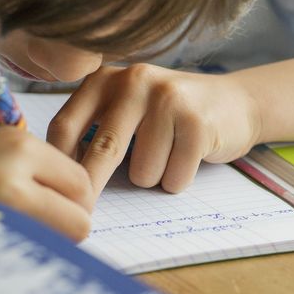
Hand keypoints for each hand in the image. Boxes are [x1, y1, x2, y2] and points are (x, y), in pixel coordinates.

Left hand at [47, 64, 260, 198]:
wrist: (234, 102)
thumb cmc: (170, 115)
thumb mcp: (126, 109)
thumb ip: (95, 130)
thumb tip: (63, 180)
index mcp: (106, 79)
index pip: (66, 127)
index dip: (59, 167)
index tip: (59, 195)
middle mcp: (134, 82)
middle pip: (102, 150)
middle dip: (92, 189)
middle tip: (85, 214)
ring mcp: (168, 100)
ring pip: (142, 173)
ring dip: (153, 178)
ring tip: (169, 154)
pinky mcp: (197, 124)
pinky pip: (173, 179)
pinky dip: (178, 179)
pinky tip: (190, 156)